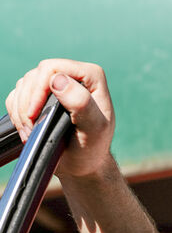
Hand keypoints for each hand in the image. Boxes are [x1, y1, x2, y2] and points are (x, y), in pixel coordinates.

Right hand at [6, 59, 114, 179]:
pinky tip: (26, 129)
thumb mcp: (94, 128)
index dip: (39, 89)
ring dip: (21, 111)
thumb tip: (58, 80)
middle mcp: (72, 75)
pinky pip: (17, 94)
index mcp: (91, 76)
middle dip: (28, 103)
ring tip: (29, 133)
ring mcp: (55, 84)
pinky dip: (16, 112)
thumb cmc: (93, 147)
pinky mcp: (41, 95)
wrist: (84, 164)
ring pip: (24, 85)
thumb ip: (81, 103)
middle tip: (31, 129)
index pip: (54, 68)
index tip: (34, 114)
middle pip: (35, 76)